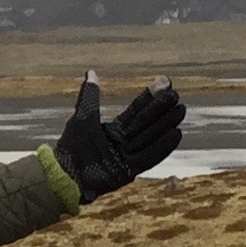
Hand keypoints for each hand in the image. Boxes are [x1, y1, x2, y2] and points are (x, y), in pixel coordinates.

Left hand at [55, 71, 183, 200]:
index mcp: (115, 130)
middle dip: (161, 109)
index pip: (136, 110)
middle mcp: (124, 142)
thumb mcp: (83, 117)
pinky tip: (176, 134)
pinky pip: (149, 158)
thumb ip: (90, 96)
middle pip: (146, 123)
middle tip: (176, 95)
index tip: (165, 82)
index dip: (150, 97)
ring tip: (181, 110)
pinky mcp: (129, 171)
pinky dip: (162, 147)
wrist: (64, 174)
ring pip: (150, 138)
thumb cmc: (71, 146)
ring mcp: (128, 156)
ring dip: (166, 124)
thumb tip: (91, 72)